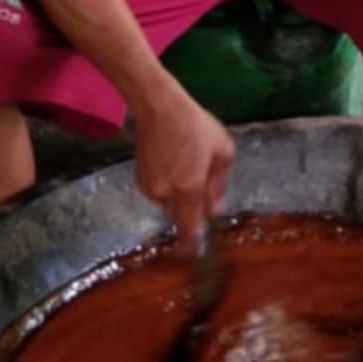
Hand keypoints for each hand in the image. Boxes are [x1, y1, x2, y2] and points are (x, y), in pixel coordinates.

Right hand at [133, 89, 235, 251]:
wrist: (159, 108)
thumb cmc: (195, 126)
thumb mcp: (222, 152)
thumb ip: (219, 185)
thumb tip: (215, 210)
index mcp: (189, 187)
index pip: (190, 227)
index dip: (192, 244)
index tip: (193, 253)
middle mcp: (167, 192)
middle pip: (180, 217)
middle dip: (190, 211)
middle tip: (200, 185)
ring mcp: (150, 188)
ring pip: (169, 205)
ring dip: (179, 197)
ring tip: (186, 168)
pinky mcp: (140, 180)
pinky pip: (158, 194)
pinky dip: (167, 188)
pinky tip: (172, 166)